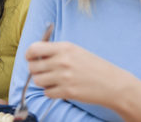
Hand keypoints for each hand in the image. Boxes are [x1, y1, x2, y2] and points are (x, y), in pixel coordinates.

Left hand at [26, 41, 140, 121]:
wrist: (112, 82)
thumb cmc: (92, 64)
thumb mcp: (75, 50)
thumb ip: (55, 50)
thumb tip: (35, 53)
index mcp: (64, 47)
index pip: (34, 48)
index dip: (29, 54)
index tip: (30, 57)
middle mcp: (62, 61)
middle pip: (33, 66)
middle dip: (35, 69)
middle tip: (42, 70)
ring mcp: (64, 77)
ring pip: (37, 80)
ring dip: (42, 81)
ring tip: (52, 79)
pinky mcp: (67, 92)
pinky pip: (47, 92)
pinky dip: (50, 91)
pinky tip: (59, 87)